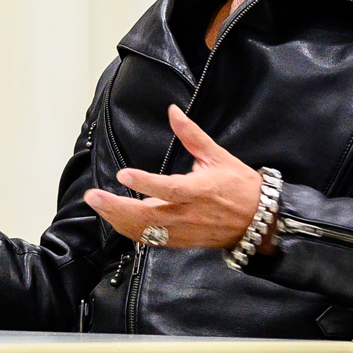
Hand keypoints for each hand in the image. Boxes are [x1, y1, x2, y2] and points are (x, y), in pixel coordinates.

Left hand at [84, 104, 268, 250]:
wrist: (259, 221)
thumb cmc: (240, 186)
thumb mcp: (218, 156)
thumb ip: (192, 135)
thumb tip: (173, 111)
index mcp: (200, 190)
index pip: (169, 188)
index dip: (145, 182)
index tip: (123, 174)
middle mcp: (189, 213)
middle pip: (148, 216)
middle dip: (117, 207)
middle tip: (93, 196)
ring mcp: (184, 231)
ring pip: (145, 231)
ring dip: (118, 220)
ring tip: (97, 204)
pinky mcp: (181, 241)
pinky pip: (151, 240)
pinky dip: (130, 231)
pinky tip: (115, 220)